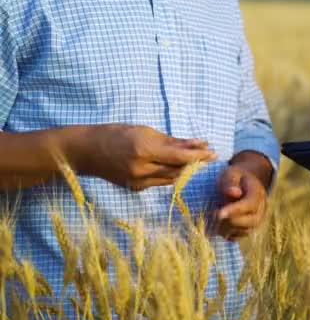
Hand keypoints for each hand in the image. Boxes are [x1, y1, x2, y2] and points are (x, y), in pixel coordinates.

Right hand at [78, 124, 215, 190]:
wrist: (86, 151)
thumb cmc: (115, 134)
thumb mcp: (144, 130)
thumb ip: (172, 140)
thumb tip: (197, 143)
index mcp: (144, 150)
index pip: (179, 157)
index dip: (198, 156)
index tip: (212, 152)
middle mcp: (142, 169)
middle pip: (178, 170)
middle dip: (195, 163)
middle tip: (208, 155)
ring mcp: (137, 182)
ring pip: (171, 178)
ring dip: (185, 170)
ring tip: (196, 159)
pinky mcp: (135, 188)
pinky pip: (160, 182)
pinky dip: (171, 174)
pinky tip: (177, 166)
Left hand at [216, 163, 266, 240]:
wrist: (244, 184)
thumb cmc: (234, 178)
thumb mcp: (230, 174)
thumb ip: (230, 182)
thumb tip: (234, 193)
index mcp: (258, 193)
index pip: (249, 204)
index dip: (234, 210)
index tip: (217, 214)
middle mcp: (261, 210)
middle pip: (248, 221)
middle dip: (228, 220)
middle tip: (211, 213)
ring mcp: (256, 221)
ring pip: (242, 231)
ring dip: (225, 227)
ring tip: (212, 217)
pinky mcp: (248, 229)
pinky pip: (237, 237)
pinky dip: (225, 233)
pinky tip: (216, 224)